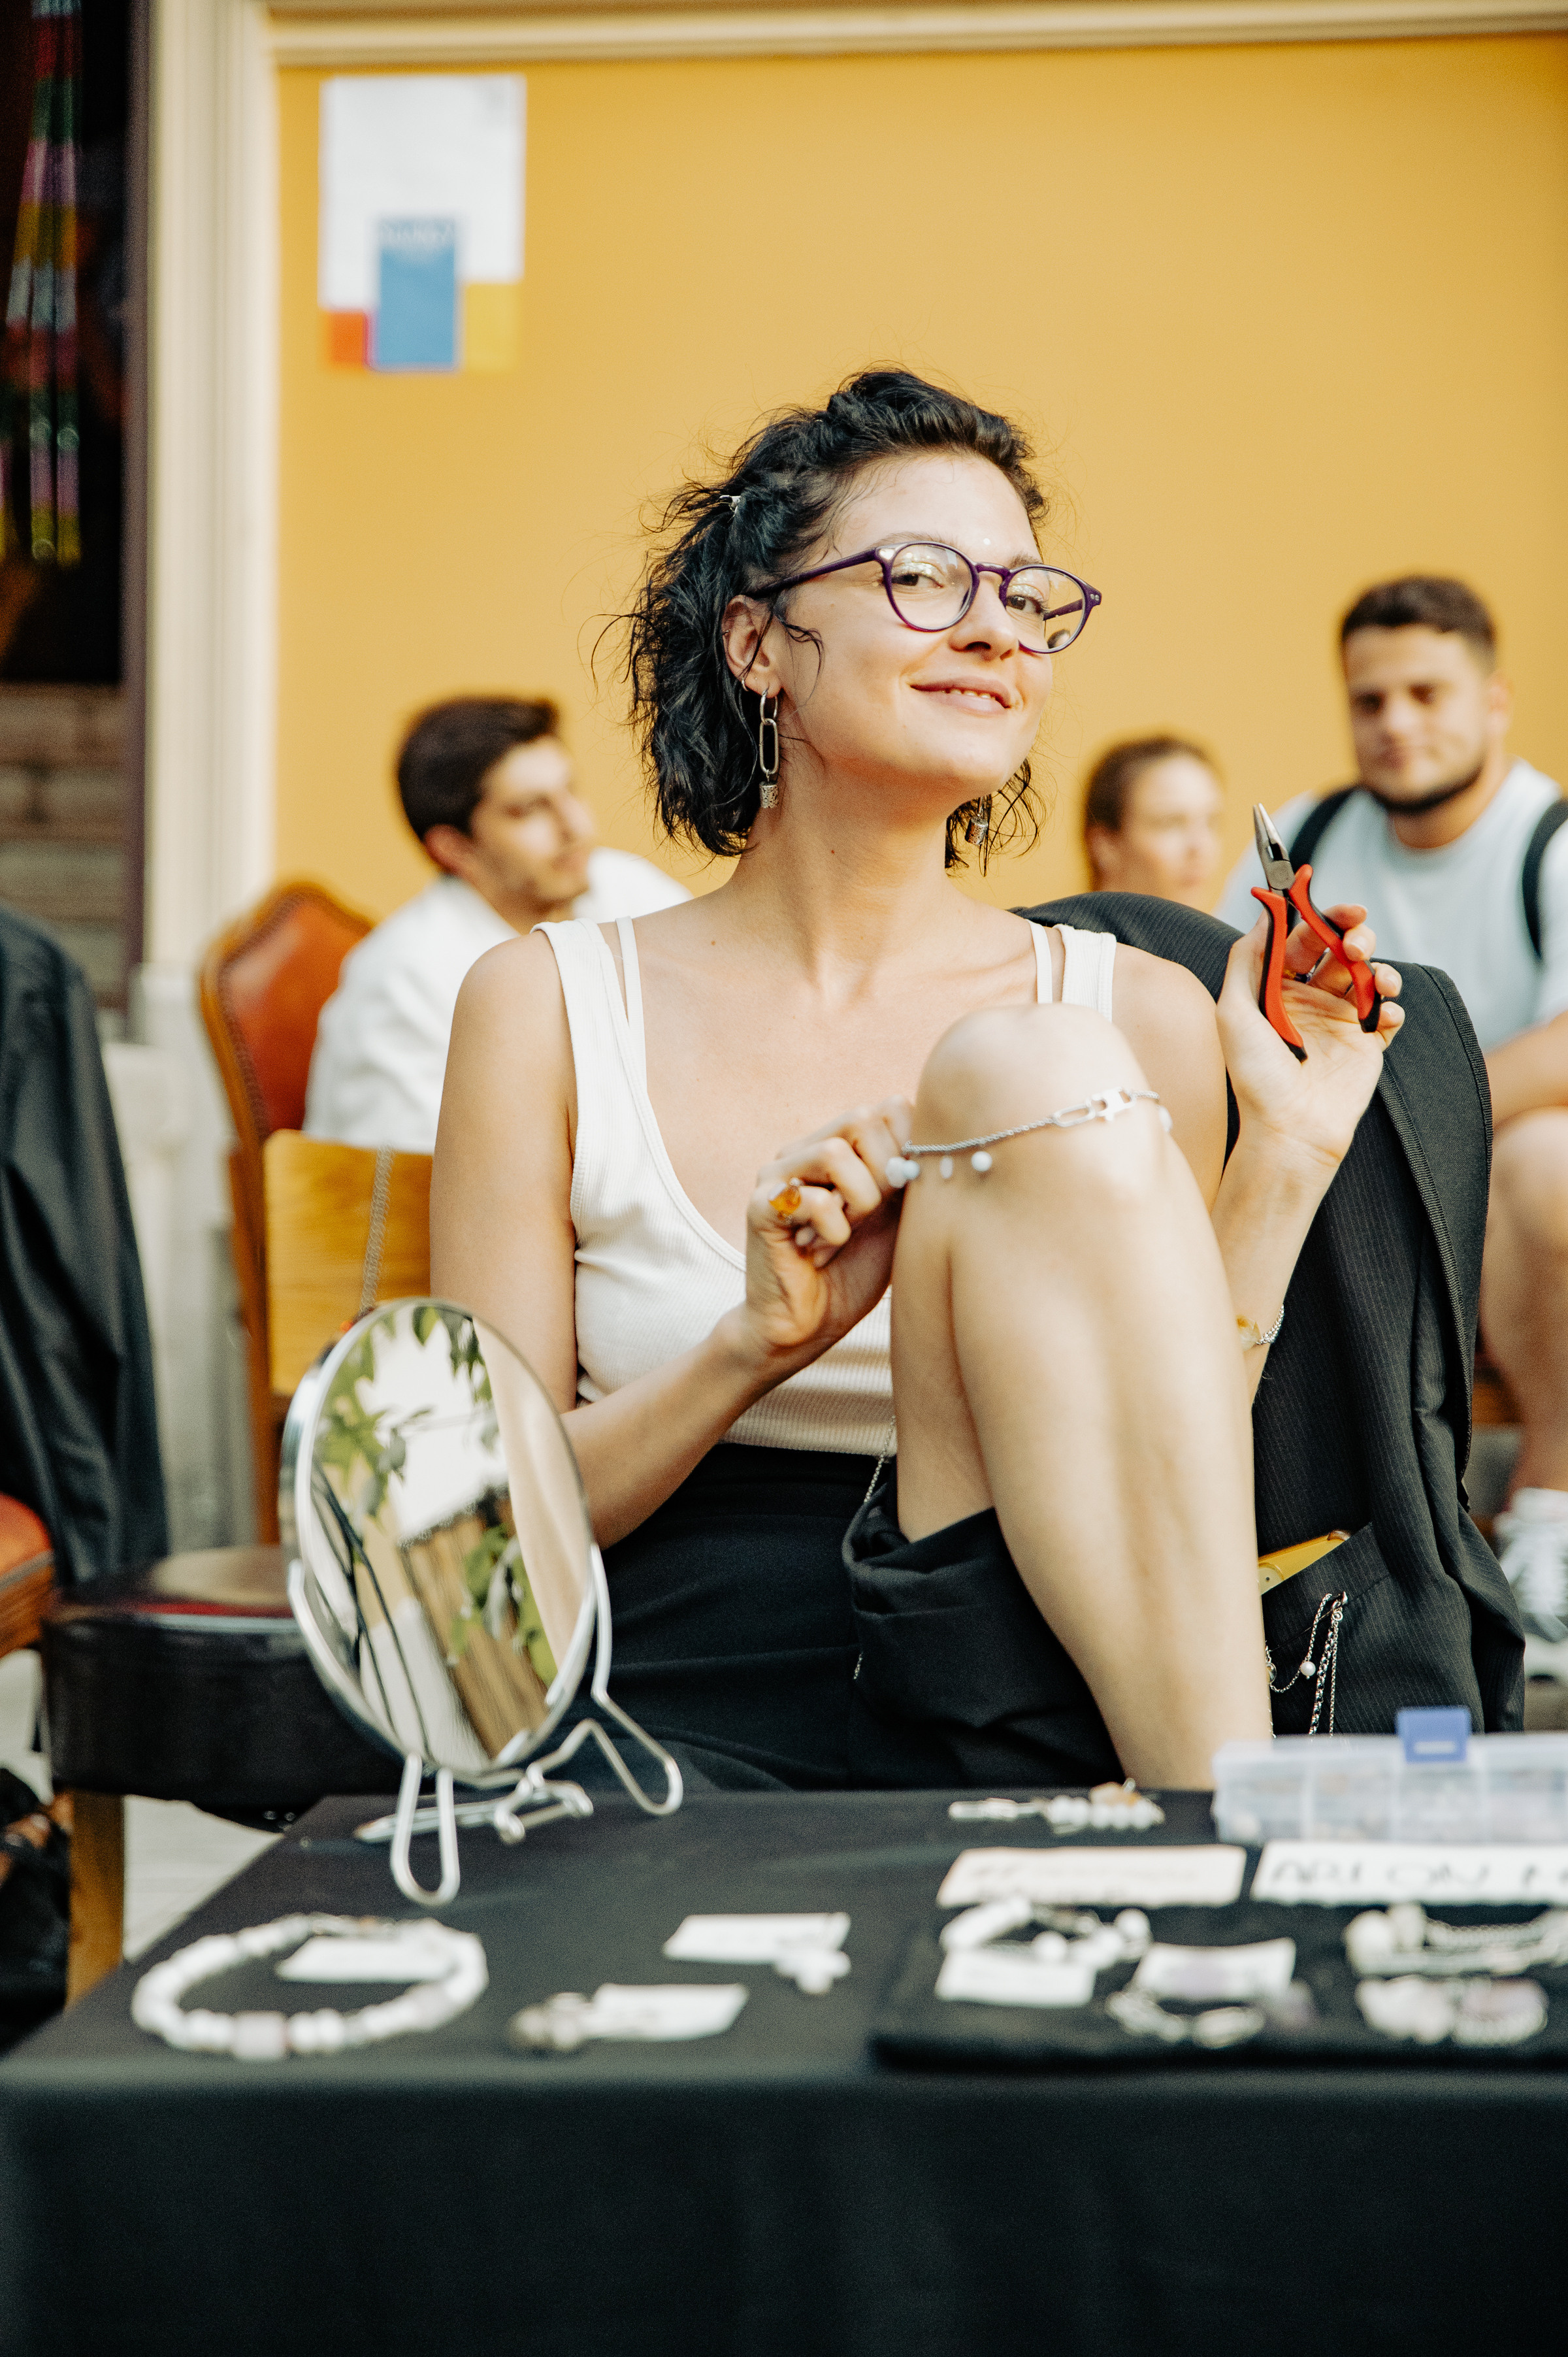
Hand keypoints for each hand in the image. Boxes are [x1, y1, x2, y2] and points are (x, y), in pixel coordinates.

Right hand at [733, 1098, 912, 1367]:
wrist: (807, 1325)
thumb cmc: (854, 1270)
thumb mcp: (898, 1218)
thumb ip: (912, 1176)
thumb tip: (933, 1141)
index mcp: (842, 1146)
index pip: (889, 1108)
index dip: (910, 1148)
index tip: (904, 1196)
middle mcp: (805, 1150)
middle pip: (862, 1119)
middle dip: (885, 1174)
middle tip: (872, 1217)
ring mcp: (777, 1174)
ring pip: (834, 1152)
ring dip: (859, 1201)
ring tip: (847, 1232)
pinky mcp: (759, 1206)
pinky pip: (812, 1200)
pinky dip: (833, 1231)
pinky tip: (821, 1250)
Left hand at [1217, 905, 1403, 1173]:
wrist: (1290, 1128)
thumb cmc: (1256, 1075)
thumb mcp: (1233, 1011)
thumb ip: (1247, 959)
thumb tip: (1265, 915)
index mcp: (1277, 991)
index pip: (1303, 941)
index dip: (1322, 919)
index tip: (1344, 910)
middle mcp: (1310, 1002)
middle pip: (1340, 952)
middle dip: (1355, 936)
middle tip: (1358, 942)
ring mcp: (1340, 1022)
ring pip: (1369, 976)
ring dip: (1379, 967)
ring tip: (1377, 978)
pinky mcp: (1366, 1045)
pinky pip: (1388, 1014)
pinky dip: (1391, 1007)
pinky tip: (1382, 1016)